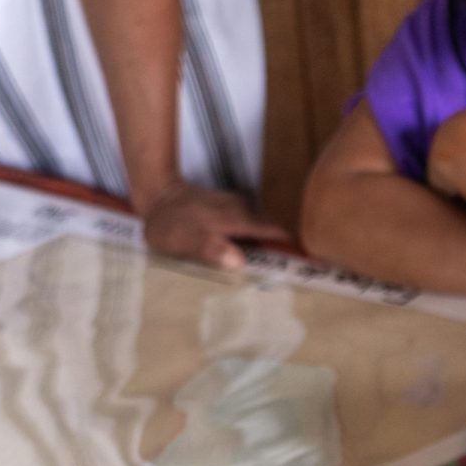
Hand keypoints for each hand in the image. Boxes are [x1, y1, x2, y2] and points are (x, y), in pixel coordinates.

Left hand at [137, 179, 285, 268]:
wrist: (156, 193)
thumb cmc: (169, 224)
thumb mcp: (185, 241)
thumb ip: (212, 250)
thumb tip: (240, 261)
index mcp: (236, 220)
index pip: (275, 231)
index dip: (292, 246)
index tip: (310, 263)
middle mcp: (242, 210)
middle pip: (271, 230)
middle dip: (282, 249)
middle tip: (291, 273)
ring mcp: (236, 205)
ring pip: (260, 226)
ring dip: (267, 243)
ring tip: (271, 265)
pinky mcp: (230, 206)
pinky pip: (249, 222)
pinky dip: (253, 236)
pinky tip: (246, 250)